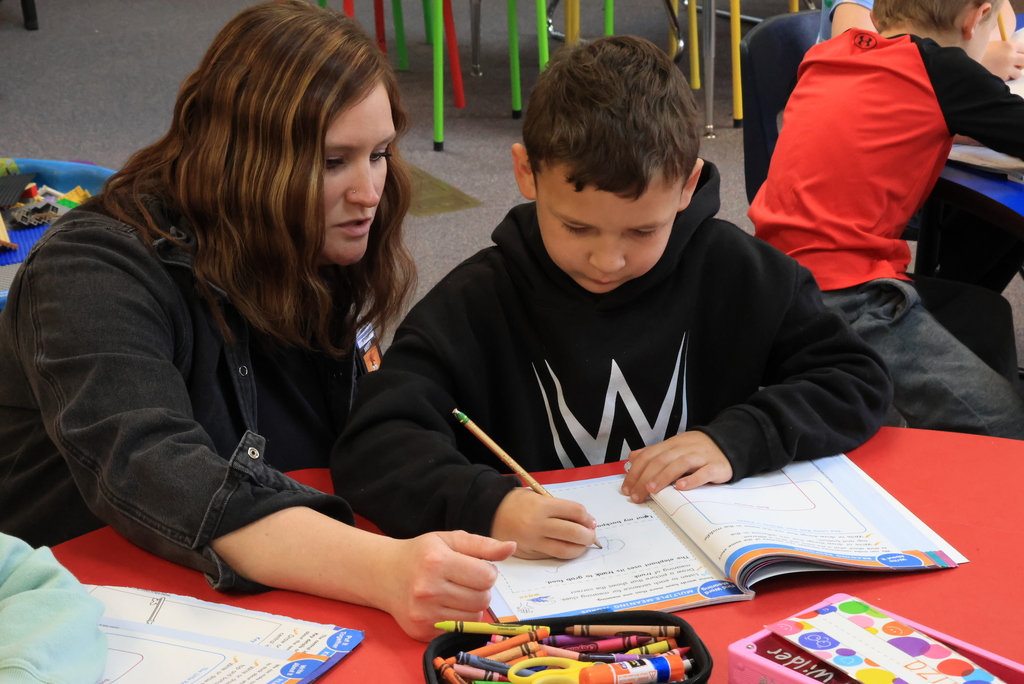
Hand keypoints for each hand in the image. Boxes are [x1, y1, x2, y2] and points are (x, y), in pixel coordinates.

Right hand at [381, 531, 514, 641]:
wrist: (384, 574)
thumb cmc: (421, 554)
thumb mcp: (450, 540)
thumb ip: (483, 545)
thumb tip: (511, 547)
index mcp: (437, 561)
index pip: (487, 577)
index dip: (488, 572)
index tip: (476, 567)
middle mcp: (428, 589)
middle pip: (483, 600)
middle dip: (481, 590)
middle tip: (467, 581)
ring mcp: (424, 613)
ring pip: (473, 618)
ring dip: (472, 606)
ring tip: (457, 593)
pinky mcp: (421, 631)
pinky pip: (458, 630)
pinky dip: (458, 619)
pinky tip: (445, 605)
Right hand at [490, 487, 597, 559]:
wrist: (489, 513)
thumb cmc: (516, 502)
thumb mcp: (537, 496)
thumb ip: (559, 507)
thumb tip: (584, 521)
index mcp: (541, 506)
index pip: (575, 512)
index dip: (587, 517)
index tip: (591, 521)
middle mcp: (537, 525)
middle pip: (573, 533)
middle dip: (588, 535)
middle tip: (591, 534)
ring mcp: (533, 542)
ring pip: (565, 550)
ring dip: (579, 548)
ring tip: (582, 544)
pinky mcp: (529, 554)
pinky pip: (552, 555)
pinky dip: (563, 552)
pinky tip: (567, 547)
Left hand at [620, 431, 732, 502]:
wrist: (728, 444)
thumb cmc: (697, 451)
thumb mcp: (674, 448)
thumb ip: (654, 453)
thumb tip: (631, 458)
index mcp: (671, 445)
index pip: (649, 456)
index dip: (635, 472)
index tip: (627, 489)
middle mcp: (684, 448)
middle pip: (661, 460)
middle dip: (645, 478)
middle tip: (636, 496)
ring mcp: (700, 456)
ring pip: (679, 464)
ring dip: (663, 477)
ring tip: (651, 489)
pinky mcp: (715, 466)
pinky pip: (703, 472)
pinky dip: (692, 480)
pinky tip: (681, 488)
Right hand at [981, 40, 1023, 80]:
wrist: (965, 64)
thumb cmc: (977, 53)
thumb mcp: (993, 45)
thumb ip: (1005, 48)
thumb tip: (1013, 53)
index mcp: (1009, 45)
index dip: (1021, 53)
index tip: (1018, 57)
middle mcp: (1010, 56)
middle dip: (1021, 63)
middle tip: (1014, 65)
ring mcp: (1007, 68)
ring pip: (1018, 73)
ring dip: (1013, 73)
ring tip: (1004, 72)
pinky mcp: (1001, 78)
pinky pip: (1008, 79)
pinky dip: (1004, 79)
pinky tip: (996, 76)